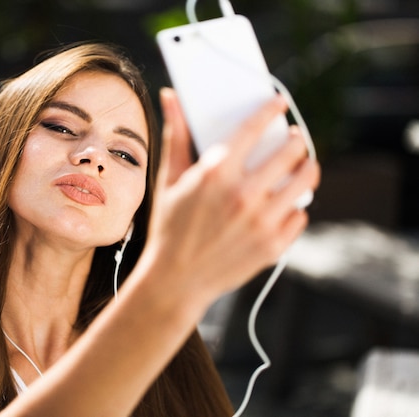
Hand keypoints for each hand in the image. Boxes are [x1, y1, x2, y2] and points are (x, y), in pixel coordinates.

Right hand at [145, 88, 319, 305]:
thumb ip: (175, 135)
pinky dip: (295, 207)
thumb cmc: (170, 227)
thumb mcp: (169, 180)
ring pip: (306, 181)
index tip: (279, 103)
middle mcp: (243, 195)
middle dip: (296, 138)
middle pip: (291, 150)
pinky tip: (283, 205)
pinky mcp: (273, 246)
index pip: (255, 127)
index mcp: (216, 173)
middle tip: (293, 138)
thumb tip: (170, 97)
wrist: (176, 280)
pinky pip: (300, 215)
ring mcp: (261, 222)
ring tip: (302, 166)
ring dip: (307, 167)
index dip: (271, 109)